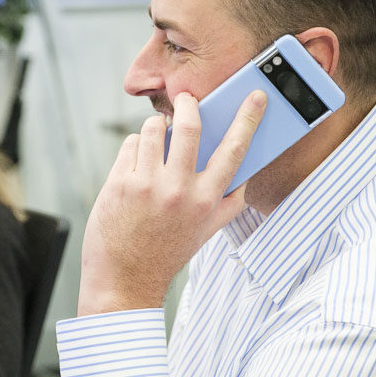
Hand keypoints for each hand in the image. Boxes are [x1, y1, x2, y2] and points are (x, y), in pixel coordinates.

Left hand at [78, 89, 265, 315]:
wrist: (124, 280)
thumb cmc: (166, 253)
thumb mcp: (207, 232)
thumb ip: (228, 202)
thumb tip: (245, 172)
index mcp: (206, 200)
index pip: (234, 150)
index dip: (248, 118)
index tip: (256, 95)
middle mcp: (178, 190)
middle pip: (190, 125)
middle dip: (188, 103)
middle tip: (186, 98)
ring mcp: (146, 185)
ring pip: (152, 129)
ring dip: (155, 126)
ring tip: (156, 138)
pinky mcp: (119, 183)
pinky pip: (130, 144)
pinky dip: (134, 147)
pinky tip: (136, 164)